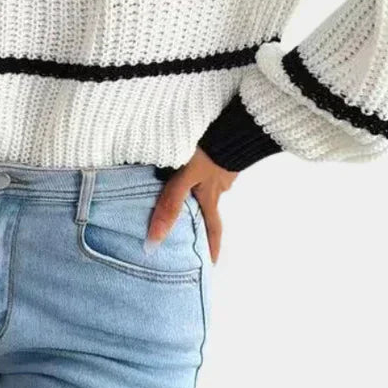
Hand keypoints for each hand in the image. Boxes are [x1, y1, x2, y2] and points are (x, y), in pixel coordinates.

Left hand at [145, 147, 237, 263]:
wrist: (232, 123)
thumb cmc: (208, 152)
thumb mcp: (185, 178)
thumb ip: (170, 204)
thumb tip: (155, 240)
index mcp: (211, 196)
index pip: (212, 229)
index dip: (211, 247)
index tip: (212, 265)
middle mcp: (219, 186)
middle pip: (208, 206)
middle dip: (201, 216)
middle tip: (191, 223)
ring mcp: (222, 168)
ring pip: (207, 185)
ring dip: (198, 188)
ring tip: (182, 184)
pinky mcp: (220, 152)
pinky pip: (209, 167)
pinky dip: (200, 170)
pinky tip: (190, 160)